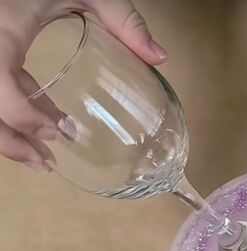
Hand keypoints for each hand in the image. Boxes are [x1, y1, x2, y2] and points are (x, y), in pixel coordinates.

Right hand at [0, 0, 165, 169]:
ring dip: (8, 131)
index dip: (20, 116)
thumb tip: (160, 57)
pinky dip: (12, 106)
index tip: (55, 132)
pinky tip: (43, 120)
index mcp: (3, 29)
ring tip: (39, 154)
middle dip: (8, 140)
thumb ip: (123, 20)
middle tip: (42, 163)